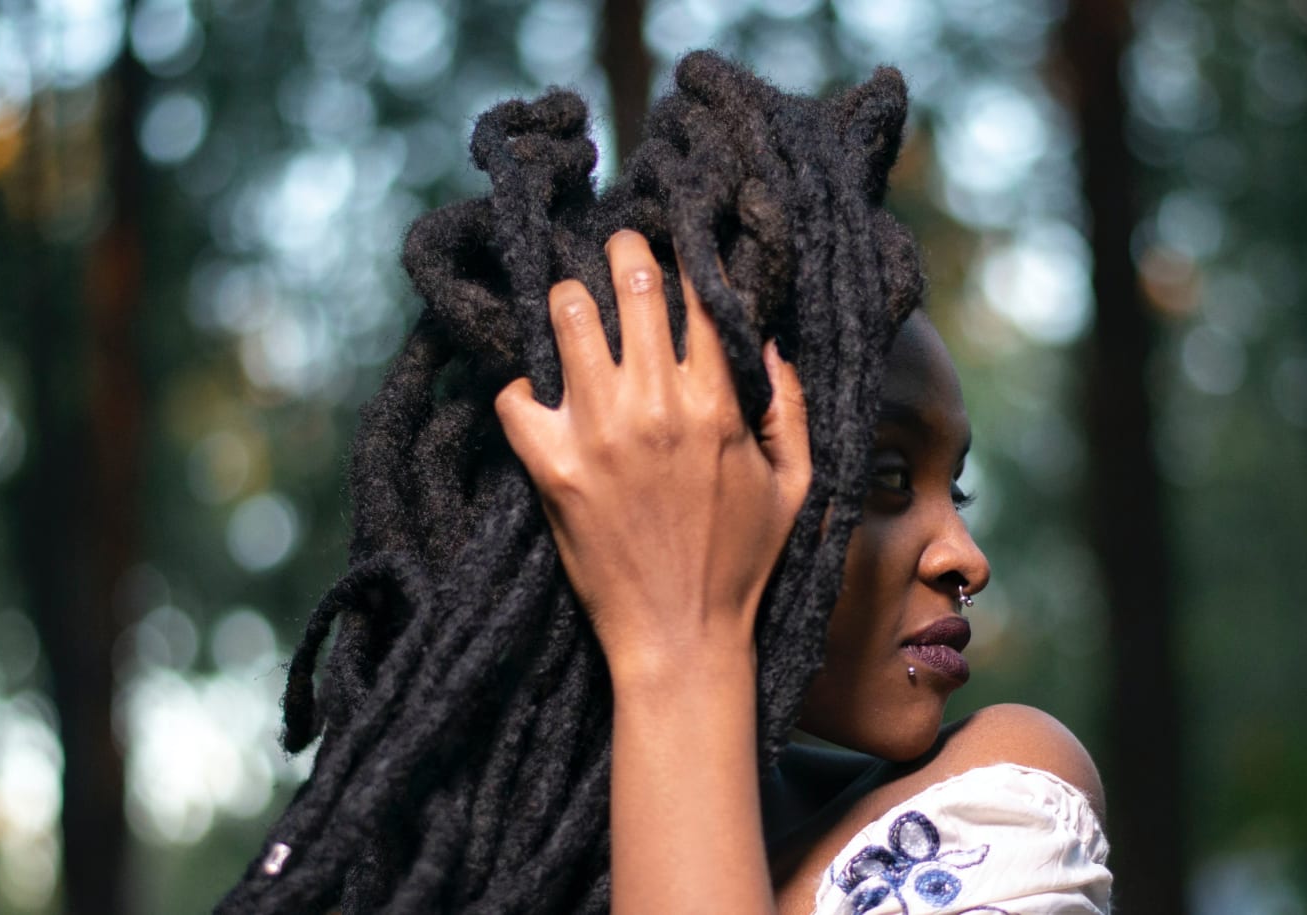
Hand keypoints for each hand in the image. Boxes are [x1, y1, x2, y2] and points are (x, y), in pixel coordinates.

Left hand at [494, 230, 809, 680]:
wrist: (679, 636)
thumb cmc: (742, 562)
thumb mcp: (794, 484)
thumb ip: (790, 405)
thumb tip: (769, 340)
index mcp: (716, 403)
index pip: (697, 296)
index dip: (686, 259)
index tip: (677, 247)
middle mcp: (653, 406)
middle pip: (629, 282)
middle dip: (623, 251)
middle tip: (617, 246)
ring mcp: (595, 433)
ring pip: (566, 317)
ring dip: (569, 301)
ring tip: (572, 304)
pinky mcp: (548, 467)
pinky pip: (512, 395)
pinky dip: (518, 387)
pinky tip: (534, 392)